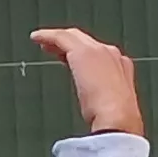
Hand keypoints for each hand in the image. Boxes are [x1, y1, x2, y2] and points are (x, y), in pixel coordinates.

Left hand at [30, 27, 145, 137]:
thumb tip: (92, 108)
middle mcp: (111, 54)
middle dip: (68, 42)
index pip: (97, 53)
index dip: (80, 54)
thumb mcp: (110, 109)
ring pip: (73, 36)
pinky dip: (47, 35)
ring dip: (56, 38)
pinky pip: (61, 37)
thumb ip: (102, 102)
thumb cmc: (115, 121)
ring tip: (42, 41)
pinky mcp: (82, 52)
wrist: (118, 119)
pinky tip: (36, 38)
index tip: (67, 59)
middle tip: (52, 47)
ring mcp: (97, 51)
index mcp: (121, 67)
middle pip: (85, 41)